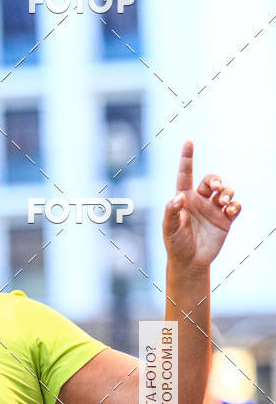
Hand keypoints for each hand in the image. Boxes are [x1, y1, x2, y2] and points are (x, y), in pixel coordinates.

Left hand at [163, 141, 240, 268]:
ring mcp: (213, 210)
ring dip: (228, 192)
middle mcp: (200, 201)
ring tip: (224, 200)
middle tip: (218, 187)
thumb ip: (171, 211)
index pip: (185, 174)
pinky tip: (230, 210)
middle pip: (212, 180)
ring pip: (226, 191)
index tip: (189, 141)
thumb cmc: (176, 244)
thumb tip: (179, 197)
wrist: (190, 262)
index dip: (187, 158)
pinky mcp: (225, 220)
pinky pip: (235, 206)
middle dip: (217, 179)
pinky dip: (235, 205)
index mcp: (184, 198)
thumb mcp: (169, 228)